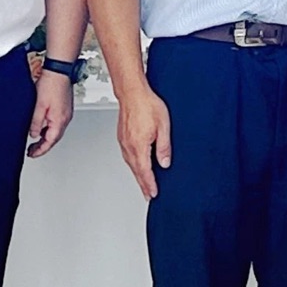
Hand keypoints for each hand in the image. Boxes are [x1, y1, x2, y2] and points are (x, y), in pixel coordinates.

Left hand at [26, 70, 74, 158]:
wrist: (58, 70)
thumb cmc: (50, 85)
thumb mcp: (38, 106)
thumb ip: (36, 123)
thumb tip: (34, 135)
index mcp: (59, 120)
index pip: (50, 141)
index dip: (40, 150)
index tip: (32, 154)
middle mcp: (65, 118)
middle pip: (54, 138)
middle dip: (43, 145)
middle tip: (31, 150)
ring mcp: (66, 112)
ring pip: (56, 130)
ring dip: (46, 137)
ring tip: (34, 140)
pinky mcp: (64, 107)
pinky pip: (57, 123)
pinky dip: (49, 128)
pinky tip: (42, 126)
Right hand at [116, 85, 172, 199]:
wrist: (132, 92)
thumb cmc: (147, 104)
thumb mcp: (163, 126)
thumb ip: (164, 146)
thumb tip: (165, 162)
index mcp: (139, 146)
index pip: (145, 172)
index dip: (149, 184)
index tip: (153, 194)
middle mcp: (129, 146)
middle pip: (136, 171)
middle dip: (143, 184)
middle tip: (148, 194)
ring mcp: (123, 142)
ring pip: (130, 164)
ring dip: (137, 175)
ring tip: (144, 183)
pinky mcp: (122, 137)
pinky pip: (127, 156)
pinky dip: (133, 164)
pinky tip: (137, 165)